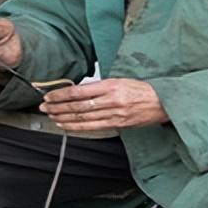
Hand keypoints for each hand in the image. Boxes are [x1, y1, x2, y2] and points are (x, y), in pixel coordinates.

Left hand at [41, 79, 168, 131]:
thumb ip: (100, 86)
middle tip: (44, 107)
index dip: (61, 95)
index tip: (49, 96)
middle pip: (78, 105)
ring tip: (51, 116)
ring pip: (83, 117)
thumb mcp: (120, 81)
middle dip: (58, 107)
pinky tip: (66, 125)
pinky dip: (77, 127)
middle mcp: (111, 100)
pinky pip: (93, 127)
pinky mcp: (118, 124)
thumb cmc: (142, 90)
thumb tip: (78, 91)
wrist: (163, 103)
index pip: (79, 91)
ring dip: (64, 117)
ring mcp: (114, 114)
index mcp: (111, 85)